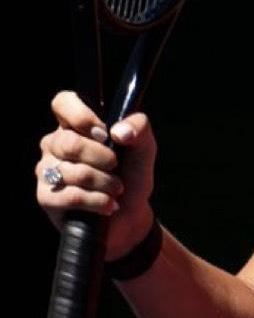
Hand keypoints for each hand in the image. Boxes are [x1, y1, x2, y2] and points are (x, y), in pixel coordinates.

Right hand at [36, 89, 157, 261]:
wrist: (130, 215)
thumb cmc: (131, 176)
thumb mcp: (144, 149)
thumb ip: (139, 129)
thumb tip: (119, 132)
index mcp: (74, 126)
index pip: (63, 103)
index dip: (82, 115)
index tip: (104, 133)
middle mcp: (55, 145)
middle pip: (70, 143)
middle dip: (103, 158)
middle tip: (116, 167)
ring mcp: (46, 171)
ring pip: (73, 172)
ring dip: (106, 183)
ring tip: (116, 189)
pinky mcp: (46, 198)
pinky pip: (71, 196)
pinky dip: (98, 201)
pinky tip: (108, 204)